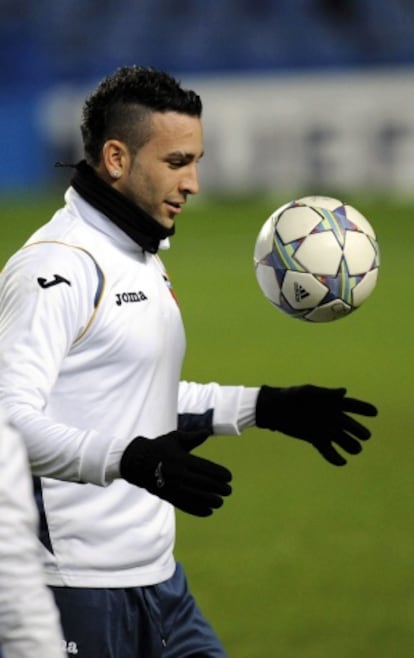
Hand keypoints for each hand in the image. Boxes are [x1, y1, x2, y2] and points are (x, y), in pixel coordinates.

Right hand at [120, 430, 231, 515]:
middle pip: (204, 484)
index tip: (229, 478)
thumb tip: (206, 432)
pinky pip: (185, 505)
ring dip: (211, 501)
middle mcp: (178, 473)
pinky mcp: (167, 496)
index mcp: (182, 459)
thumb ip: (192, 438)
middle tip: (228, 491)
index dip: (220, 474)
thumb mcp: (174, 438)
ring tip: (220, 502)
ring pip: (196, 497)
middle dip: (219, 489)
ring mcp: (172, 486)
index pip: (206, 468)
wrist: (136, 461)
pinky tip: (209, 512)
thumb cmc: (159, 447)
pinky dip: (198, 510)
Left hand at [255, 385, 377, 465]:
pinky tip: (341, 462)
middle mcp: (331, 417)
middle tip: (365, 436)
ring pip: (341, 439)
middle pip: (349, 425)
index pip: (351, 405)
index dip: (363, 408)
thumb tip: (344, 392)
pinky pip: (328, 450)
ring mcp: (324, 429)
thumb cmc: (290, 396)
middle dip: (358, 430)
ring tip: (356, 450)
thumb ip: (326, 393)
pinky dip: (334, 457)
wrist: (274, 410)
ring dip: (349, 445)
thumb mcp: (307, 392)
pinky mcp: (315, 439)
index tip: (375, 412)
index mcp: (331, 403)